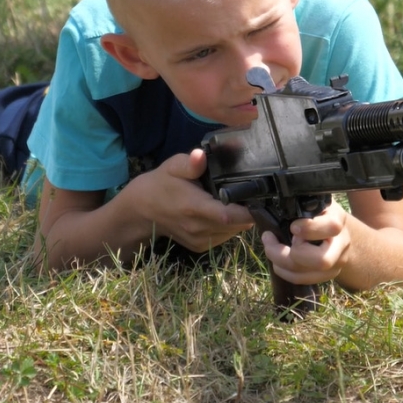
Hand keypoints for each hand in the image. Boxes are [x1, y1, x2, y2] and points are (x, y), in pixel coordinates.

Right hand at [128, 149, 253, 251]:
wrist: (142, 211)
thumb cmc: (161, 184)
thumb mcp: (172, 167)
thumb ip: (189, 163)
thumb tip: (201, 156)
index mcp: (194, 207)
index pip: (227, 215)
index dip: (247, 210)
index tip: (260, 198)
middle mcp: (198, 228)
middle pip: (236, 225)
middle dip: (248, 211)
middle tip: (252, 194)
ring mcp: (200, 240)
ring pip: (233, 232)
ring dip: (240, 219)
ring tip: (238, 202)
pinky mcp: (200, 247)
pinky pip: (224, 237)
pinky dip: (230, 227)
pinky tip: (226, 212)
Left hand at [262, 201, 351, 285]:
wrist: (336, 230)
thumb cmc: (317, 212)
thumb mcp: (313, 202)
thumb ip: (301, 204)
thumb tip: (278, 208)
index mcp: (338, 219)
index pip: (331, 227)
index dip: (308, 229)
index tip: (293, 226)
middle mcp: (342, 244)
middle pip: (321, 260)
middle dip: (290, 253)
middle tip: (275, 240)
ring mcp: (336, 263)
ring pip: (308, 274)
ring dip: (281, 263)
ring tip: (270, 248)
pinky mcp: (328, 275)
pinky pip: (303, 280)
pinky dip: (285, 272)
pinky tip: (277, 261)